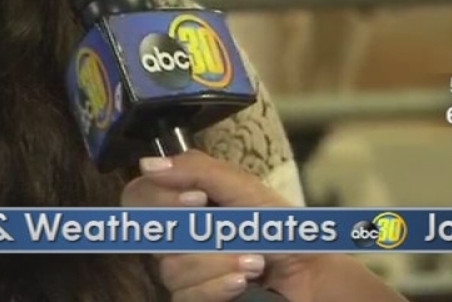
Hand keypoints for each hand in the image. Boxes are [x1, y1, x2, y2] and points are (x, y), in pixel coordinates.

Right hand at [121, 151, 404, 301]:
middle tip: (224, 229)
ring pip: (171, 268)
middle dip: (194, 232)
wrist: (312, 272)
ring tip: (255, 260)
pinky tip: (242, 280)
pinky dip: (215, 285)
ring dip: (216, 261)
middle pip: (151, 235)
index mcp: (184, 204)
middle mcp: (178, 238)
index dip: (156, 197)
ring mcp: (185, 273)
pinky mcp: (195, 299)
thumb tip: (147, 164)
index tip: (196, 198)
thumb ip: (196, 170)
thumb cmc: (279, 226)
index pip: (139, 196)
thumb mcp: (242, 187)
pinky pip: (183, 296)